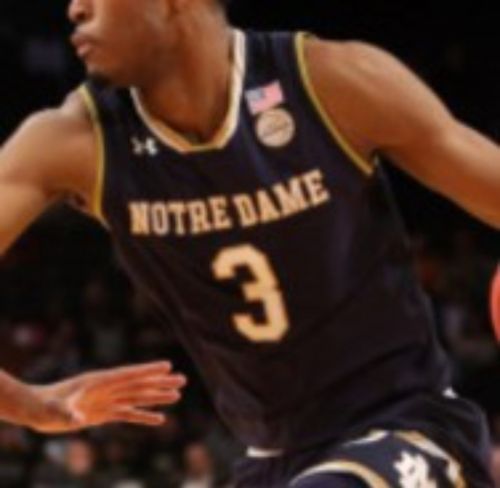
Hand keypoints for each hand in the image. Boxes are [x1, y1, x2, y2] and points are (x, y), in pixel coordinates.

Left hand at [28, 361, 185, 432]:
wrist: (37, 410)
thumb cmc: (44, 406)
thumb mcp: (54, 409)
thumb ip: (67, 412)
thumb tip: (78, 419)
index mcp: (100, 381)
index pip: (129, 374)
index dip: (148, 370)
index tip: (168, 366)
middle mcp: (108, 389)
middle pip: (139, 385)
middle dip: (161, 383)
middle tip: (183, 380)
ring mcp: (107, 400)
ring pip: (137, 397)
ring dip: (157, 396)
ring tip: (178, 395)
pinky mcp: (104, 413)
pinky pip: (128, 414)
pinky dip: (144, 416)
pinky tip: (159, 419)